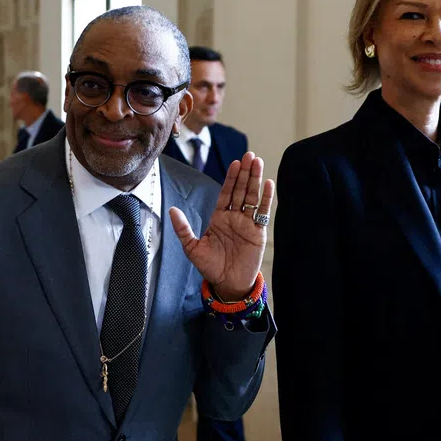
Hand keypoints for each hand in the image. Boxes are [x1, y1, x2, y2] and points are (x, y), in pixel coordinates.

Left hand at [170, 152, 274, 301]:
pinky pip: (263, 213)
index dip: (231, 178)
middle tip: (249, 156)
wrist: (227, 284)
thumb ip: (183, 228)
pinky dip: (266, 199)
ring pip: (252, 197)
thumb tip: (171, 210)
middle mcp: (234, 217)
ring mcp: (247, 223)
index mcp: (219, 218)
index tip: (235, 163)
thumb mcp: (192, 248)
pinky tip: (269, 184)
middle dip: (245, 173)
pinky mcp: (258, 232)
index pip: (226, 193)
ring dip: (256, 180)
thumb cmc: (210, 267)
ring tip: (259, 163)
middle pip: (241, 190)